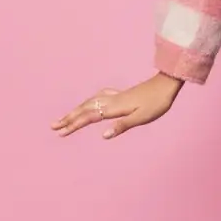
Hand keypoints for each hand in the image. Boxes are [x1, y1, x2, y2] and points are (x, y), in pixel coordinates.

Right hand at [52, 72, 182, 139]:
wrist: (166, 84)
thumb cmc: (157, 103)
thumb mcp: (142, 117)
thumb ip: (122, 126)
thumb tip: (103, 136)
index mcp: (114, 107)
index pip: (89, 117)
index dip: (74, 125)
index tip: (60, 133)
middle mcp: (111, 100)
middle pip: (85, 109)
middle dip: (68, 118)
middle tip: (53, 126)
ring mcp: (115, 96)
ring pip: (90, 102)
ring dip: (76, 110)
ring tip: (65, 117)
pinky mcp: (121, 95)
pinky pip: (98, 98)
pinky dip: (89, 102)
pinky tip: (90, 102)